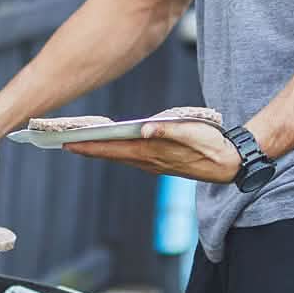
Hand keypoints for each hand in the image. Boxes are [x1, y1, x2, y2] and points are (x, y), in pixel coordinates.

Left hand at [64, 120, 241, 183]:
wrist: (230, 163)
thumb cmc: (212, 144)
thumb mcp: (192, 132)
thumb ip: (168, 129)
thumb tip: (145, 128)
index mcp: (151, 151)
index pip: (113, 149)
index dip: (89, 146)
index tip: (68, 144)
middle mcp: (148, 160)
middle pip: (111, 154)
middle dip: (87, 149)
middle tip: (63, 143)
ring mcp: (153, 163)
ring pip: (120, 157)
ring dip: (100, 151)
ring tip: (80, 144)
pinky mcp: (160, 162)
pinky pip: (130, 157)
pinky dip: (116, 152)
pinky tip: (111, 147)